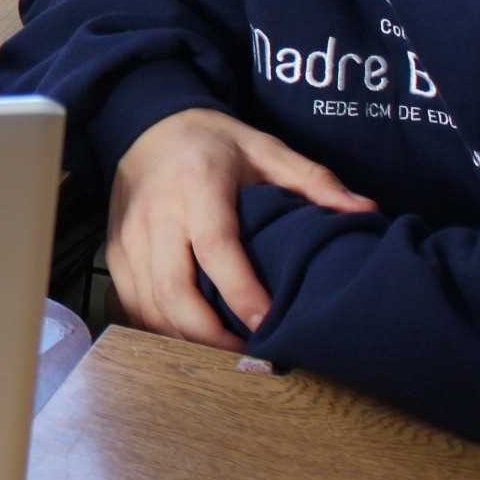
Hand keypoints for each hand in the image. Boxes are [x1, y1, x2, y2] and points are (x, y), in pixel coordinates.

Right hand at [107, 108, 376, 351]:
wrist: (148, 125)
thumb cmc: (213, 143)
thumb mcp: (266, 148)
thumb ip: (314, 180)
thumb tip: (365, 210)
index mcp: (198, 183)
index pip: (215, 246)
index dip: (240, 292)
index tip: (267, 324)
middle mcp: (157, 212)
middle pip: (173, 288)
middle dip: (207, 333)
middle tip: (246, 355)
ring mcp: (129, 235)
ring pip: (149, 303)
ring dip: (183, 338)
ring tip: (222, 353)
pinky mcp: (114, 251)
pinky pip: (130, 303)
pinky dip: (156, 329)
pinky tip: (186, 339)